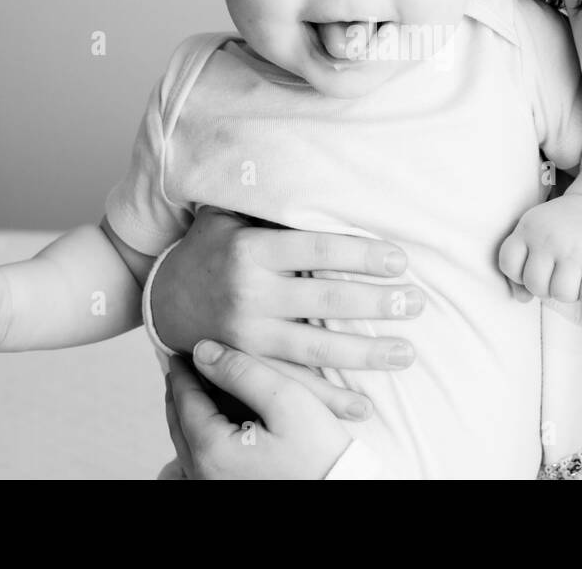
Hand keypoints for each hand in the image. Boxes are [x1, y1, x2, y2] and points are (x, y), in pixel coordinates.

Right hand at [151, 207, 424, 397]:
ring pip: (316, 348)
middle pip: (326, 299)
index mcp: (252, 250)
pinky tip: (363, 407)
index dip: (363, 254)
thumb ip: (273, 203)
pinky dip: (328, 399)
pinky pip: (293, 385)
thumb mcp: (231, 215)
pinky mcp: (246, 366)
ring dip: (366, 354)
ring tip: (407, 352)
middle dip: (378, 303)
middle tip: (418, 303)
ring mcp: (247, 337)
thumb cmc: (211, 248)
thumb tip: (327, 174)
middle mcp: (250, 294)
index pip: (319, 248)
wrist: (162, 297)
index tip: (400, 260)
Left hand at [165, 344, 349, 479]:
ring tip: (199, 388)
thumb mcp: (286, 399)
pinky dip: (200, 437)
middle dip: (181, 390)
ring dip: (189, 413)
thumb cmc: (320, 451)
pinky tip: (211, 425)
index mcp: (212, 449)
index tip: (183, 346)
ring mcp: (213, 486)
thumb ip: (242, 371)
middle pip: (178, 423)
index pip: (184, 399)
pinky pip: (200, 462)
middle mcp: (203, 474)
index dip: (183, 370)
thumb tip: (203, 350)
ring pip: (187, 443)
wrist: (343, 487)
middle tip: (186, 365)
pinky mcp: (228, 490)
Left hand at [498, 194, 581, 305]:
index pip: (508, 265)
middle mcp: (549, 238)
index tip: (534, 265)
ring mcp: (575, 250)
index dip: (518, 274)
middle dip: (546, 287)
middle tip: (558, 274)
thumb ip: (522, 265)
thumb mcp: (537, 235)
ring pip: (561, 294)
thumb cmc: (564, 229)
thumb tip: (522, 299)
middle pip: (535, 285)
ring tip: (575, 277)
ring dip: (569, 293)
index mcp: (529, 228)